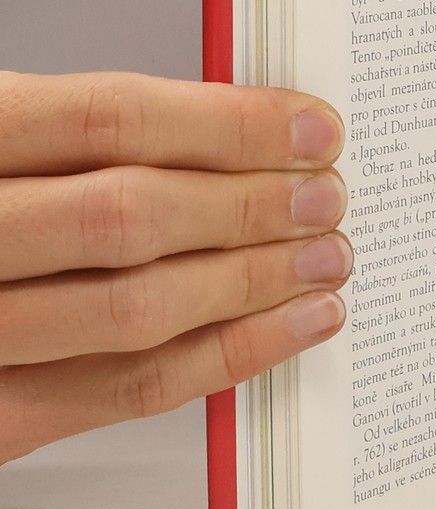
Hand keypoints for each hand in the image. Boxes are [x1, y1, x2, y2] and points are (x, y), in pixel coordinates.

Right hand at [1, 72, 352, 464]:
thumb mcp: (0, 135)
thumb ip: (91, 136)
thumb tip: (247, 127)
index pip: (112, 118)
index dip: (229, 124)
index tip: (312, 128)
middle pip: (130, 217)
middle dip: (253, 208)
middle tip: (329, 199)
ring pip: (134, 310)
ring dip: (252, 285)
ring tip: (325, 260)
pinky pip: (123, 390)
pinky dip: (225, 357)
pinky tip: (287, 328)